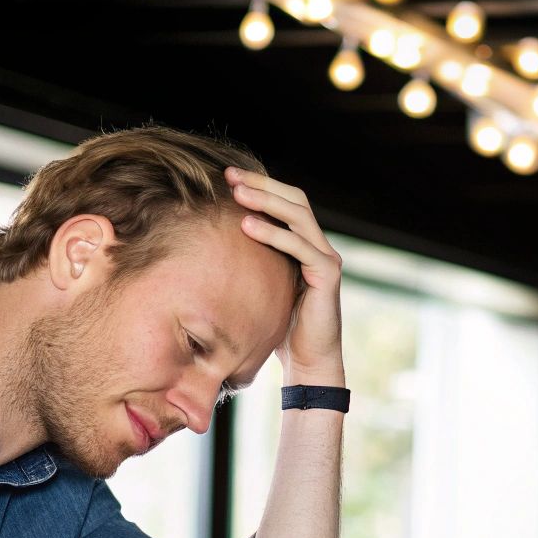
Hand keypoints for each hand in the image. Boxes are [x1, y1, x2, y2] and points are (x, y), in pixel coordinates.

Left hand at [225, 166, 343, 382]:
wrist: (310, 361)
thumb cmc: (282, 328)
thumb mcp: (263, 288)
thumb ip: (252, 264)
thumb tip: (209, 247)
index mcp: (305, 244)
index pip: (286, 203)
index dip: (260, 186)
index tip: (227, 177)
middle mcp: (319, 245)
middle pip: (295, 200)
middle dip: (262, 185)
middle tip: (229, 175)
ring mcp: (327, 258)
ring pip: (299, 216)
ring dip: (266, 201)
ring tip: (237, 194)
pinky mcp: (328, 275)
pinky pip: (301, 247)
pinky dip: (274, 234)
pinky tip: (247, 226)